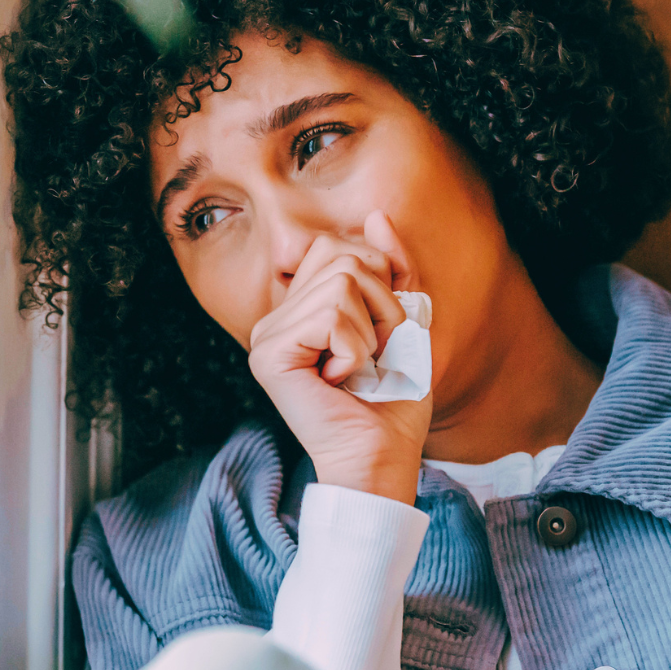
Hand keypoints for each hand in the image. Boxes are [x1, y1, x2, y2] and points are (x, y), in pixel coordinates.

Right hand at [247, 211, 433, 502]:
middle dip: (380, 303)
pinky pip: (330, 315)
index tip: (378, 334)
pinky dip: (355, 348)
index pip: (339, 247)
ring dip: (371, 330)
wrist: (382, 454)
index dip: (379, 282)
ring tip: (359, 369)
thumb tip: (376, 216)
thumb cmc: (393, 398)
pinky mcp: (268, 354)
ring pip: (341, 283)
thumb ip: (392, 269)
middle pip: (342, 256)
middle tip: (372, 355)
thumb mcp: (404, 320)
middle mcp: (275, 318)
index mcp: (299, 308)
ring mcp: (267, 336)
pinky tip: (342, 380)